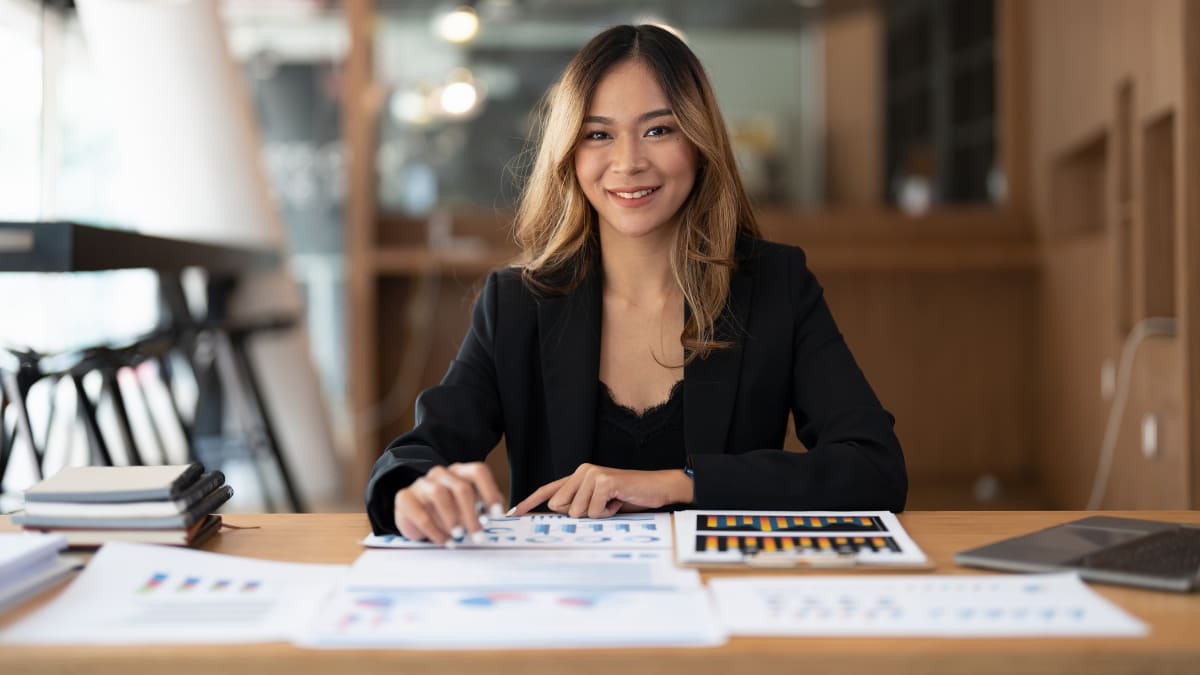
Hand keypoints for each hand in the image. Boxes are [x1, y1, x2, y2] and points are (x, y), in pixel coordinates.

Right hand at [393, 462, 504, 544]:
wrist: (411, 515)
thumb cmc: (445, 512)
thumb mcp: (466, 509)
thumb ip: (482, 511)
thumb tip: (501, 519)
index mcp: (460, 472)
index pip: (478, 472)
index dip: (489, 492)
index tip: (496, 514)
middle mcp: (441, 474)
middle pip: (461, 487)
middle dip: (472, 514)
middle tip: (478, 535)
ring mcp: (422, 483)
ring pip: (440, 495)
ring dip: (452, 518)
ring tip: (459, 536)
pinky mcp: (405, 497)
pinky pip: (421, 513)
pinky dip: (435, 531)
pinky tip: (445, 541)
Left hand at [509, 463, 693, 517]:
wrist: (657, 488)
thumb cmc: (629, 497)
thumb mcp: (599, 503)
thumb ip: (578, 506)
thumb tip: (557, 513)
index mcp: (578, 476)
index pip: (549, 490)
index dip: (529, 502)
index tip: (513, 513)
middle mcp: (582, 471)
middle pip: (561, 508)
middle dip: (581, 515)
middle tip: (604, 506)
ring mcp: (592, 474)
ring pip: (577, 513)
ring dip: (598, 515)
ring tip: (614, 503)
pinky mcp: (603, 482)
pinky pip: (594, 513)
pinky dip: (608, 513)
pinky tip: (619, 502)